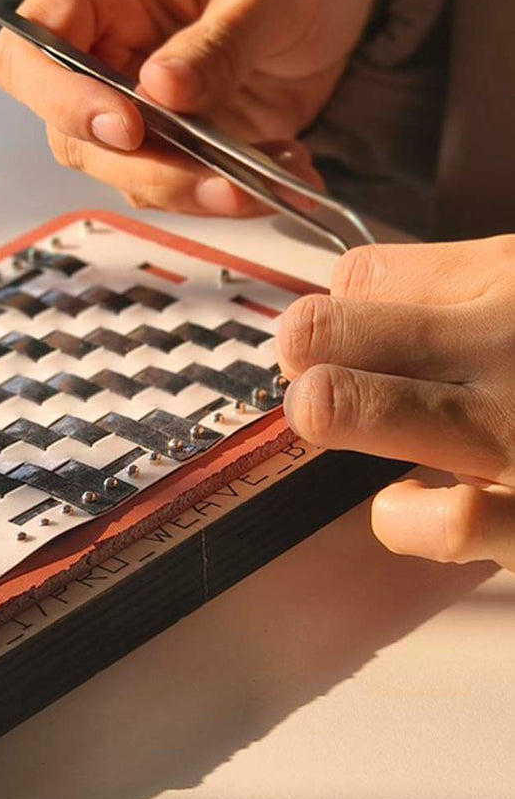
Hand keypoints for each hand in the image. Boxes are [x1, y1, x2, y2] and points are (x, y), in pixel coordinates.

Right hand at [0, 0, 373, 214]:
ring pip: (128, 174)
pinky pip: (180, 187)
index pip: (31, 56)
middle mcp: (105, 57)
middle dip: (148, 168)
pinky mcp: (176, 146)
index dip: (61, 99)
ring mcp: (138, 109)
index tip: (127, 126)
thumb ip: (217, 41)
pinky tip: (282, 174)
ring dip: (195, 191)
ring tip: (271, 178)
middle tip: (218, 179)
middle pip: (76, 137)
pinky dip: (229, 194)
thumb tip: (162, 92)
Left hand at [276, 236, 514, 568]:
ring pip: (347, 404)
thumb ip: (465, 289)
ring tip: (338, 417)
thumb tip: (363, 307)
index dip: (336, 310)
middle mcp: (507, 344)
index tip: (338, 336)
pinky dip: (401, 517)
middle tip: (316, 374)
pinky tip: (406, 506)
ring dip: (330, 413)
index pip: (360, 277)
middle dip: (304, 350)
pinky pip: (434, 521)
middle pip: (326, 328)